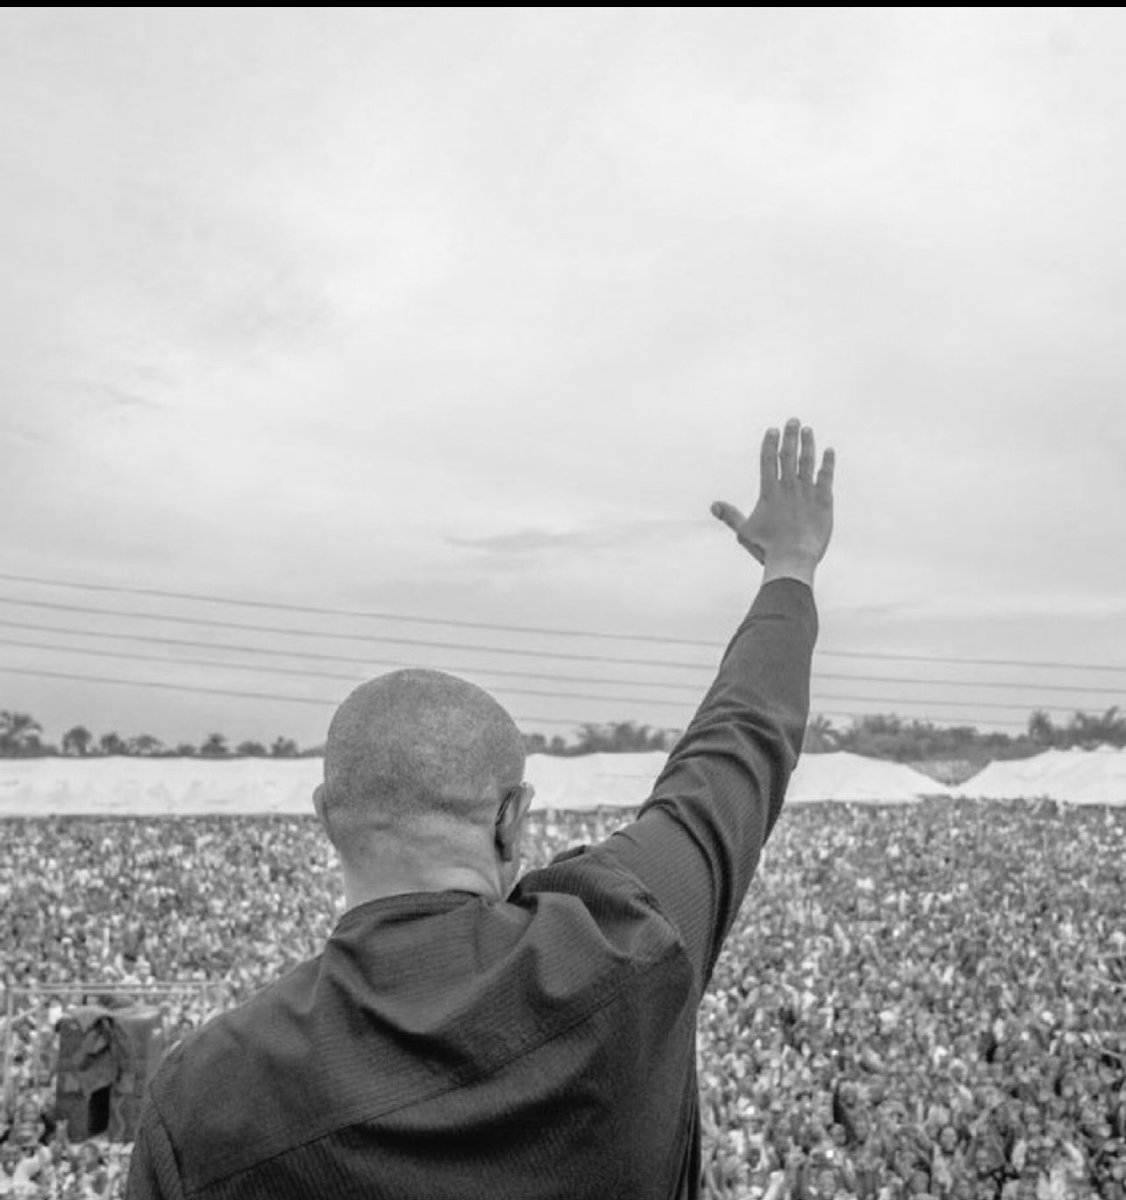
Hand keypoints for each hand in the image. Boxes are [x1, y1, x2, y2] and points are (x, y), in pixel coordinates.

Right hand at [712, 418, 833, 584]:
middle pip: (789, 455)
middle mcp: (788, 487)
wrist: (794, 558)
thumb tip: (713, 505)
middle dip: (790, 436)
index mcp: (769, 492)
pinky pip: (826, 477)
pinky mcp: (824, 501)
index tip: (772, 430)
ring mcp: (807, 492)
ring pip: (808, 461)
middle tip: (793, 420)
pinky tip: (829, 451)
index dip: (770, 443)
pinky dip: (828, 463)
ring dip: (808, 444)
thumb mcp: (743, 532)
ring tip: (807, 430)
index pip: (768, 460)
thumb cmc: (767, 548)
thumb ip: (730, 516)